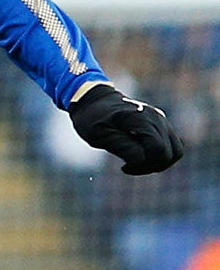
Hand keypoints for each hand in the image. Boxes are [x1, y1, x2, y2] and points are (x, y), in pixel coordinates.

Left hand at [69, 84, 183, 174]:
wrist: (95, 101)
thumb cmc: (93, 119)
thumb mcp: (98, 135)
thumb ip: (121, 146)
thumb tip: (141, 159)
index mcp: (141, 120)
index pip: (158, 149)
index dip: (144, 165)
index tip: (124, 167)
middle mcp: (156, 118)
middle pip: (171, 153)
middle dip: (152, 166)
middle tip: (129, 167)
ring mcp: (162, 120)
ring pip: (176, 150)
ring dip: (158, 163)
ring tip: (136, 163)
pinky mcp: (162, 124)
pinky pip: (172, 145)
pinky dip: (161, 156)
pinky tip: (142, 155)